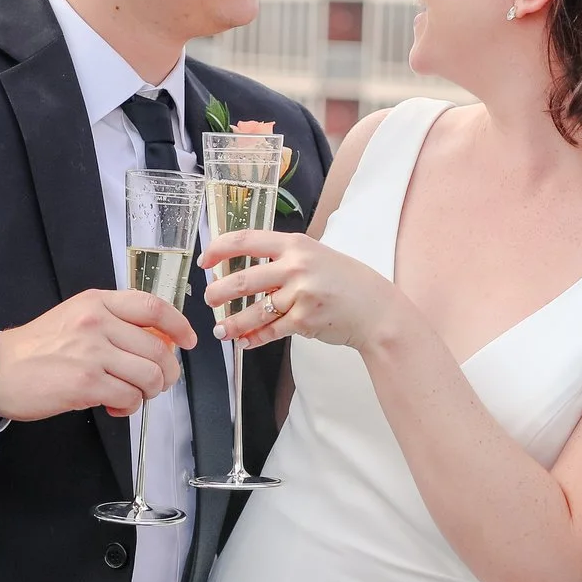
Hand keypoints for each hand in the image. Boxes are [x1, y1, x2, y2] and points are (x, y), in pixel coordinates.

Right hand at [0, 288, 195, 421]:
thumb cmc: (38, 348)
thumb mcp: (77, 318)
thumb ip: (114, 322)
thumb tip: (159, 339)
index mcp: (97, 302)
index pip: (153, 307)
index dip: (179, 325)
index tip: (188, 340)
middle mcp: (97, 322)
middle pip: (159, 348)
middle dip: (166, 372)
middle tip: (155, 383)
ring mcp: (92, 353)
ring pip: (150, 376)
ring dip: (148, 392)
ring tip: (129, 394)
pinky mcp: (87, 383)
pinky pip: (130, 397)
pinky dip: (128, 406)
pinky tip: (112, 405)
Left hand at [202, 229, 405, 354]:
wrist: (376, 310)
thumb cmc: (347, 281)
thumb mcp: (317, 255)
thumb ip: (285, 258)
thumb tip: (247, 268)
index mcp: (295, 244)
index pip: (246, 240)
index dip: (219, 249)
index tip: (205, 261)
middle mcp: (296, 266)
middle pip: (242, 280)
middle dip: (218, 293)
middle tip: (209, 300)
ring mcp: (300, 294)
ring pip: (252, 311)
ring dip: (231, 323)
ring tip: (220, 329)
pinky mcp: (304, 320)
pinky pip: (270, 330)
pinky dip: (254, 338)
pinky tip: (244, 342)